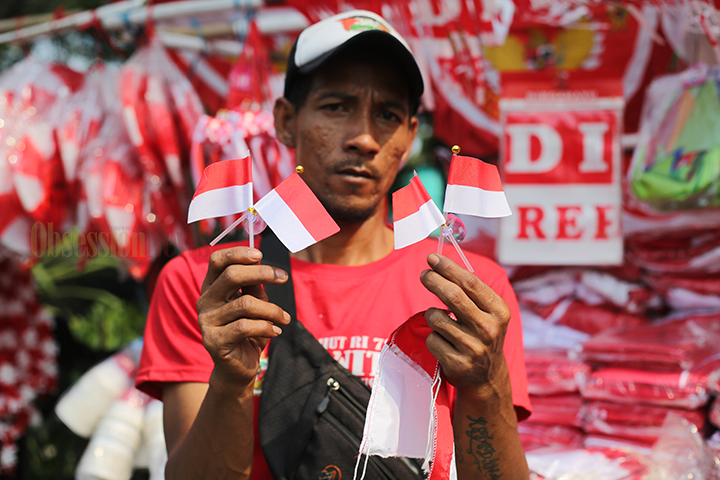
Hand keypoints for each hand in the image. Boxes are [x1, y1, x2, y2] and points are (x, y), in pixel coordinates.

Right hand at [196, 247, 290, 390]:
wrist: (239, 368)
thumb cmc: (249, 331)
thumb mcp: (254, 304)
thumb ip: (254, 286)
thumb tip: (262, 265)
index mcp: (212, 287)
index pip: (217, 260)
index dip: (238, 253)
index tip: (260, 254)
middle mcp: (205, 301)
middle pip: (231, 275)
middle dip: (262, 273)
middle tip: (283, 277)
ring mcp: (206, 321)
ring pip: (245, 303)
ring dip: (272, 309)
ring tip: (284, 318)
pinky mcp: (214, 341)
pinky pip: (245, 326)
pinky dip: (267, 327)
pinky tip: (276, 332)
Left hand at [420, 253, 510, 394]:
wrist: (487, 377)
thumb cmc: (482, 335)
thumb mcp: (489, 313)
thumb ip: (471, 291)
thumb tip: (438, 264)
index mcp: (499, 311)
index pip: (470, 282)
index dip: (448, 268)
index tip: (432, 258)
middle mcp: (488, 328)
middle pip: (452, 295)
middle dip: (433, 280)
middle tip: (424, 275)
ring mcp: (473, 347)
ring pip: (436, 317)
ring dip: (432, 315)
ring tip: (440, 320)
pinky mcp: (457, 363)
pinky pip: (432, 339)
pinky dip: (433, 337)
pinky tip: (445, 343)